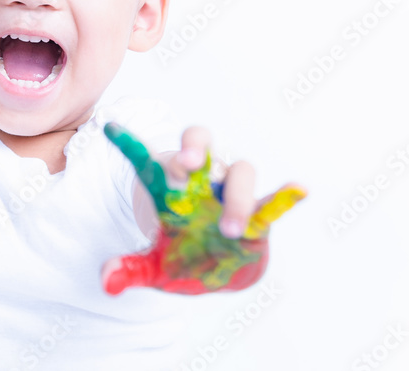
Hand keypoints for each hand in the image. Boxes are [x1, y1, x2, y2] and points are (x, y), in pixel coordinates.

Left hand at [101, 123, 305, 294]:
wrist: (215, 267)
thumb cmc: (182, 254)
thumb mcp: (152, 265)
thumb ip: (130, 270)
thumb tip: (107, 281)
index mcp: (169, 186)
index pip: (147, 160)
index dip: (129, 145)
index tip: (109, 127)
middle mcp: (202, 180)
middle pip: (201, 143)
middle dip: (195, 147)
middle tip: (188, 165)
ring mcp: (232, 192)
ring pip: (241, 171)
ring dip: (236, 197)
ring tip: (228, 232)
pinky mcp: (259, 214)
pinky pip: (275, 200)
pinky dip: (287, 195)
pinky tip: (300, 189)